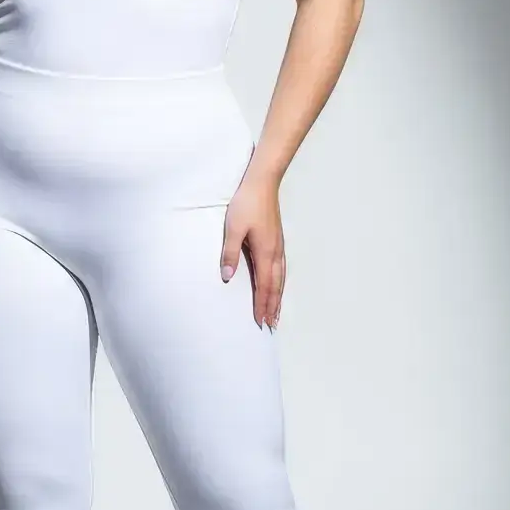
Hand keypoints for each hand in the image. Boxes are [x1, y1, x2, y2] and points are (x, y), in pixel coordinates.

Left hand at [220, 171, 283, 327]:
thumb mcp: (233, 229)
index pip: (264, 286)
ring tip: (276, 312)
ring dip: (278, 297)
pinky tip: (278, 284)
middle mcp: (275, 253)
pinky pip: (282, 269)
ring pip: (281, 278)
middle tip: (271, 325)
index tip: (260, 322)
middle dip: (273, 307)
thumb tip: (227, 277)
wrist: (262, 183)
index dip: (262, 305)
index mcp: (265, 253)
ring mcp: (278, 246)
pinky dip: (281, 283)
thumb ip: (229, 254)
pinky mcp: (277, 240)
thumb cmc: (246, 204)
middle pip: (276, 286)